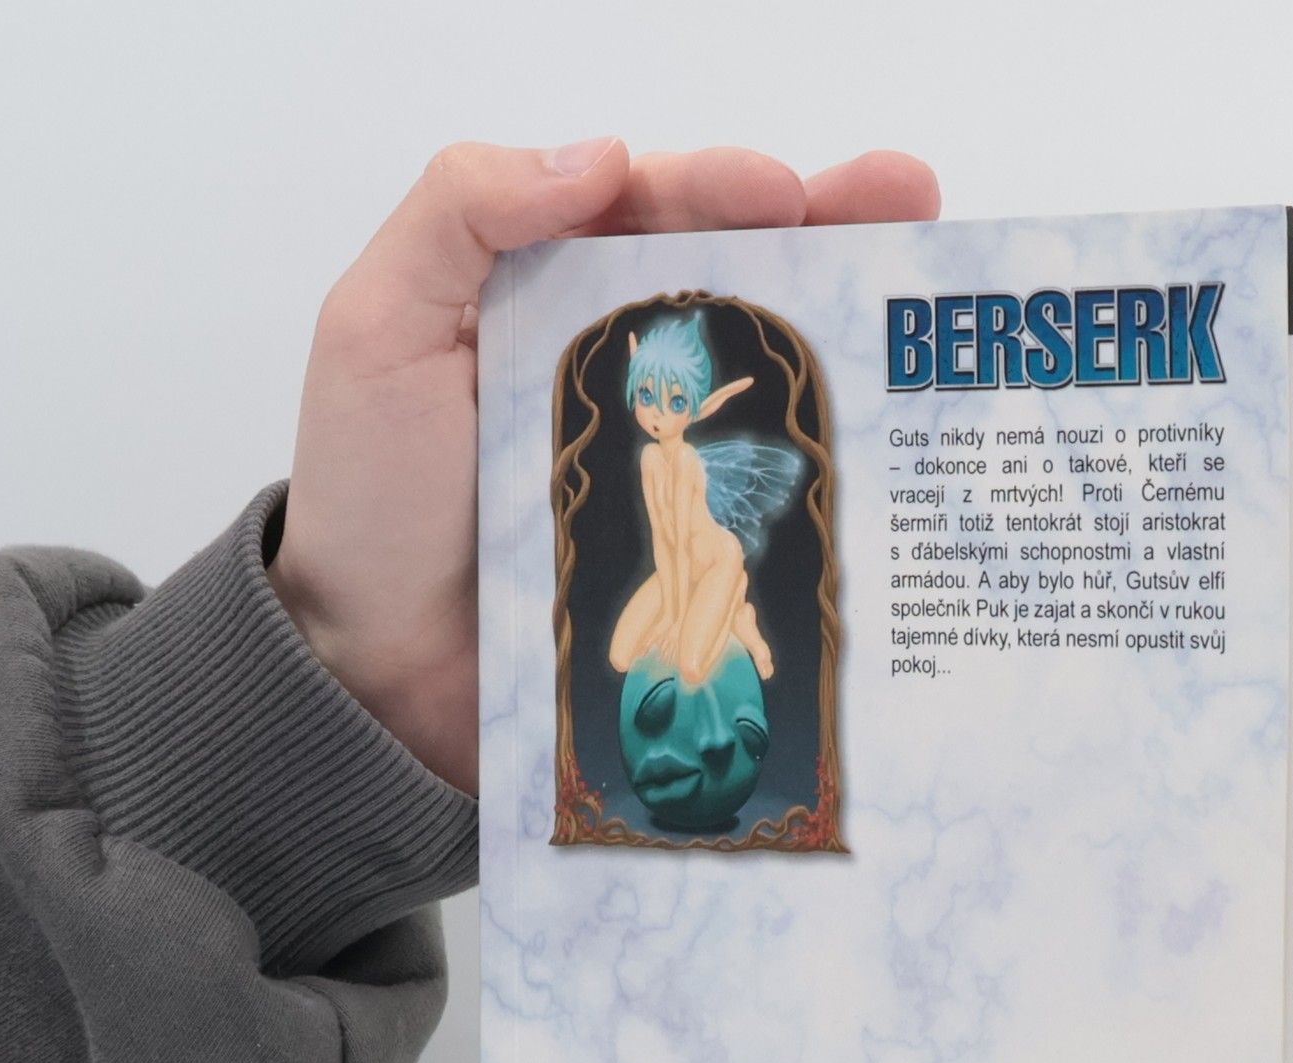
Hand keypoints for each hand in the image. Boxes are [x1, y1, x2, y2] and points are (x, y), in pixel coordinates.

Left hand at [268, 141, 938, 792]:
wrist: (378, 675)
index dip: (729, 190)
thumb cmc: (370, 503)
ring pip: (773, 387)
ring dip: (853, 342)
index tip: (792, 193)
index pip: (656, 217)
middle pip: (740, 284)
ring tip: (923, 309)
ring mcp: (667, 467)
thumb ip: (462, 218)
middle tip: (912, 206)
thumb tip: (602, 157)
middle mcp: (624, 374)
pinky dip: (836, 479)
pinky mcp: (690, 554)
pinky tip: (899, 455)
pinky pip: (772, 507)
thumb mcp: (378, 331)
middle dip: (834, 234)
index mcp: (554, 299)